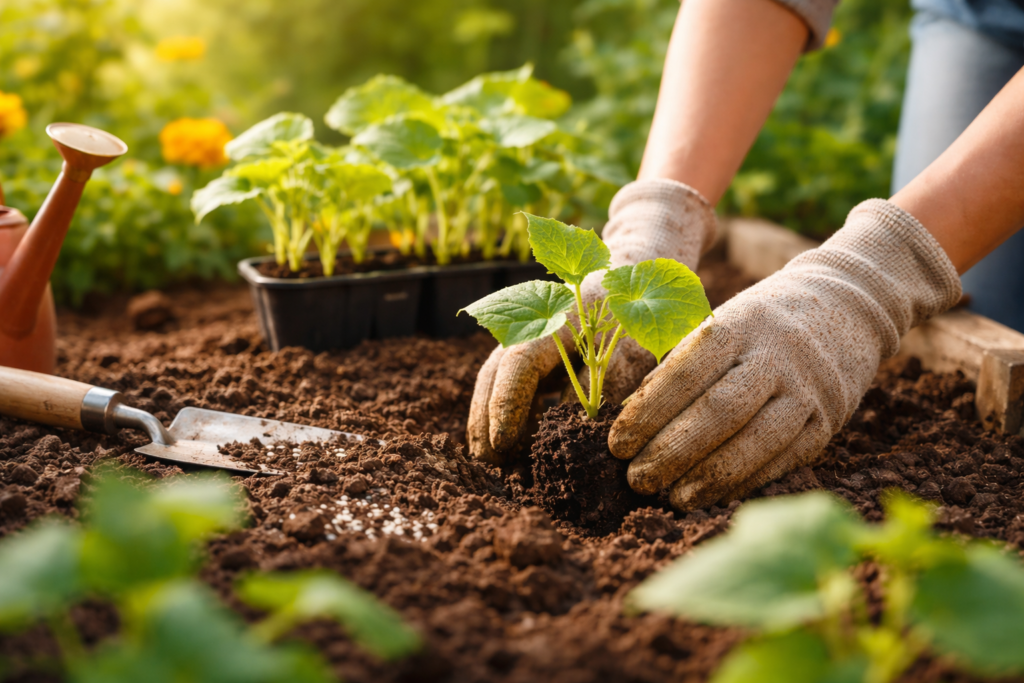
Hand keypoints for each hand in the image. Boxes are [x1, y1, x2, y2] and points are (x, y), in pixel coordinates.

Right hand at [467, 179, 717, 463]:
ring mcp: (529, 337)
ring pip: (497, 377)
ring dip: (488, 416)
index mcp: (554, 319)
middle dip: (485, 417)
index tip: (503, 442)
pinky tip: (509, 444)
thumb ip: (612, 381)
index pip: (518, 364)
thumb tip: (582, 428)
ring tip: (491, 459)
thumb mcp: (638, 343)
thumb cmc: (641, 310)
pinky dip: (505, 410)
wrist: (638, 271)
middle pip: (494, 372)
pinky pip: (512, 381)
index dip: (506, 404)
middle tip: (489, 461)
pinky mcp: (537, 352)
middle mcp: (532, 325)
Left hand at [608, 200, 961, 509]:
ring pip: (755, 441)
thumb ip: (680, 363)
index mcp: (738, 324)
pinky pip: (784, 459)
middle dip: (671, 451)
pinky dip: (743, 483)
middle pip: (720, 411)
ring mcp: (808, 390)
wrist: (846, 304)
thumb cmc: (759, 322)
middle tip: (635, 479)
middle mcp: (776, 355)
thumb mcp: (721, 322)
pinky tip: (710, 497)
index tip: (616, 444)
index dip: (647, 413)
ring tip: (669, 499)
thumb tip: (633, 414)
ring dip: (707, 477)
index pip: (686, 372)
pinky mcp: (828, 420)